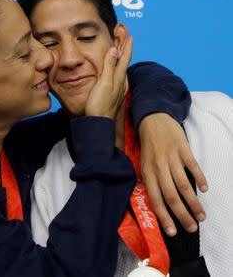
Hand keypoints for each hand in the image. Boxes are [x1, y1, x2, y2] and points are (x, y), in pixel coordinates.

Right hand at [85, 38, 132, 118]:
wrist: (99, 122)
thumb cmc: (100, 104)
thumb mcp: (104, 83)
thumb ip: (109, 66)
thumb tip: (115, 50)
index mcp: (119, 78)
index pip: (125, 58)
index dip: (127, 46)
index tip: (130, 35)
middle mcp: (121, 82)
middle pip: (125, 62)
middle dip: (125, 49)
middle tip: (125, 38)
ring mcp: (118, 89)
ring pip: (121, 69)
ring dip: (121, 58)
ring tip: (120, 50)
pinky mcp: (114, 94)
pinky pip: (117, 76)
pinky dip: (117, 68)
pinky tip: (114, 71)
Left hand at [139, 113, 207, 235]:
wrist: (153, 118)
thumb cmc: (149, 145)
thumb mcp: (144, 163)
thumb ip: (152, 180)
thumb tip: (162, 204)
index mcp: (147, 172)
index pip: (155, 199)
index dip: (164, 217)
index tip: (173, 232)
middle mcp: (158, 167)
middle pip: (171, 196)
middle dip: (182, 215)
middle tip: (192, 227)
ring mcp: (171, 158)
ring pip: (183, 185)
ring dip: (193, 203)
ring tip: (202, 215)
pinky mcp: (182, 148)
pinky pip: (193, 166)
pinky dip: (200, 178)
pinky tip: (205, 189)